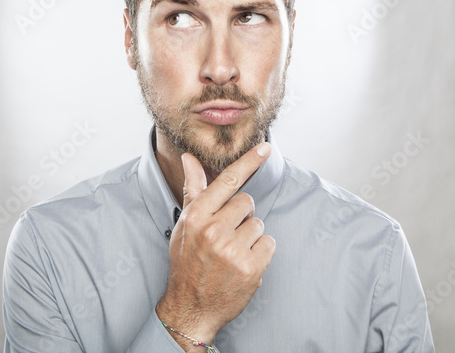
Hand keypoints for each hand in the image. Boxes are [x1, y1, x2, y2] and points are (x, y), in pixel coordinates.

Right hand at [156, 142, 275, 349]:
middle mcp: (214, 230)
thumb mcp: (185, 223)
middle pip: (247, 202)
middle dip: (241, 215)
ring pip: (259, 224)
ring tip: (232, 251)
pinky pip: (269, 244)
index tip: (266, 147)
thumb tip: (189, 158)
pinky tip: (243, 263)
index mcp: (197, 215)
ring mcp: (233, 250)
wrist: (190, 307)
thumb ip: (193, 188)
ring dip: (250, 236)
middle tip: (226, 234)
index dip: (249, 161)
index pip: (229, 180)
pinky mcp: (251, 268)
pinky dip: (261, 253)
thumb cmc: (187, 260)